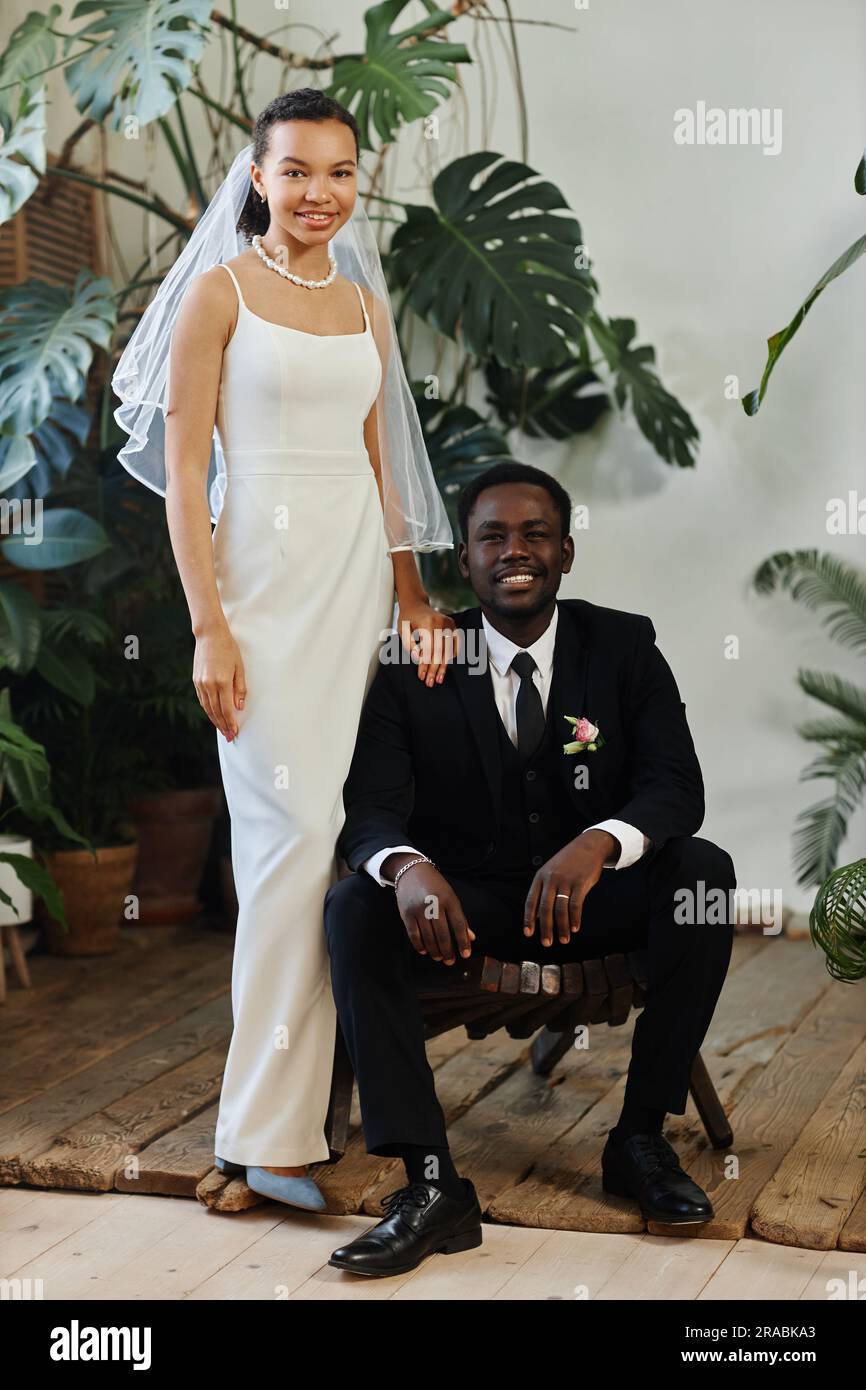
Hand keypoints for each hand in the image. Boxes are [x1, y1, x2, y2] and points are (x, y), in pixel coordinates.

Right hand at [193, 624, 245, 740]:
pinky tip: (213, 715)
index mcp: (222, 682)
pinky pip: (202, 700)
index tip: (235, 732)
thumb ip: (240, 688)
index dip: (231, 723)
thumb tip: (239, 706)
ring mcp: (200, 683)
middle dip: (223, 726)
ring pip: (207, 708)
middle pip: (216, 712)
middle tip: (230, 736)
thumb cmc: (228, 649)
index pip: (226, 709)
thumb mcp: (239, 668)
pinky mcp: (196, 681)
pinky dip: (208, 710)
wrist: (210, 635)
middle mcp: (209, 685)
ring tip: (223, 729)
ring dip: (215, 720)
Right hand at [386, 857, 475, 964]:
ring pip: (428, 937)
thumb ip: (460, 918)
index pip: (459, 925)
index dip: (463, 941)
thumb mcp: (451, 897)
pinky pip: (413, 934)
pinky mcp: (406, 913)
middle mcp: (434, 904)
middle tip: (450, 961)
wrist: (411, 871)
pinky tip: (424, 951)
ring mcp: (419, 909)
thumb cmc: (435, 886)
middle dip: (448, 951)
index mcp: (449, 899)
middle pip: (443, 934)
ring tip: (439, 958)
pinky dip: (419, 945)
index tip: (466, 954)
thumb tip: (471, 938)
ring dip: (434, 951)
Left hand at [396, 598, 458, 686]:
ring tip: (439, 679)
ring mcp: (449, 624)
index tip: (422, 676)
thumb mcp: (402, 630)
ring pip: (449, 650)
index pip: (429, 649)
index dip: (426, 665)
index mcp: (428, 623)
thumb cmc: (407, 618)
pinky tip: (446, 666)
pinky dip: (452, 656)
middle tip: (431, 683)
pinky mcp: (453, 626)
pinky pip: (456, 644)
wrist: (416, 604)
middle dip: (435, 669)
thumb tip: (417, 658)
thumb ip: (409, 645)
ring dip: (443, 667)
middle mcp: (441, 623)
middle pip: (440, 652)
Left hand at [523, 830, 617, 946]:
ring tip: (563, 939)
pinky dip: (575, 919)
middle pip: (545, 908)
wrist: (588, 846)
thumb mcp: (551, 871)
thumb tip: (536, 915)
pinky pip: (576, 905)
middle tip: (547, 943)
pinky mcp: (581, 883)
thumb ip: (543, 890)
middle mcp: (551, 879)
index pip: (531, 901)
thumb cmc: (568, 862)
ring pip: (561, 909)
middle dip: (545, 928)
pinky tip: (574, 928)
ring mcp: (566, 881)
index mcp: (540, 877)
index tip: (528, 933)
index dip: (529, 919)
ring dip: (562, 927)